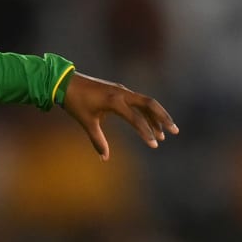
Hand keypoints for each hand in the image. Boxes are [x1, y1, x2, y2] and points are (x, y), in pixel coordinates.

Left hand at [62, 72, 178, 158]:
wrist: (66, 82)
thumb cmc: (75, 102)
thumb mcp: (86, 122)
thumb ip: (98, 140)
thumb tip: (104, 158)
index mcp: (114, 100)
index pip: (135, 118)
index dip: (146, 132)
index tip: (154, 144)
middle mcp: (122, 93)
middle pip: (149, 104)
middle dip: (163, 118)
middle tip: (174, 131)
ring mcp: (122, 91)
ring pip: (145, 103)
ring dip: (156, 117)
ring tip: (165, 134)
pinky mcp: (120, 92)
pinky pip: (138, 102)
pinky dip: (146, 113)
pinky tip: (151, 125)